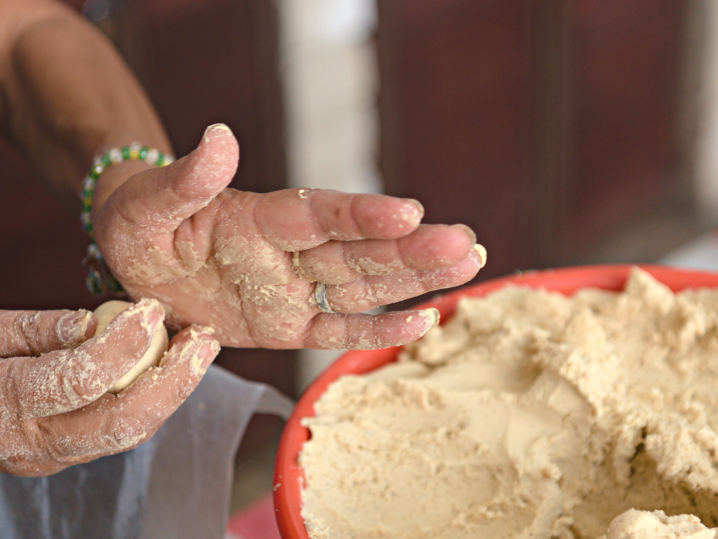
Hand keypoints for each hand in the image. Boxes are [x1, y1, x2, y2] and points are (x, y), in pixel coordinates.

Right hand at [0, 299, 218, 475]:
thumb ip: (38, 329)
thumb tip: (92, 324)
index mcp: (4, 403)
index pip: (75, 381)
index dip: (120, 346)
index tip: (151, 311)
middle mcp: (32, 442)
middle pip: (119, 423)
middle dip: (173, 381)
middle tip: (204, 340)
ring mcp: (51, 457)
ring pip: (128, 433)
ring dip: (173, 390)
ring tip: (200, 349)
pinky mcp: (67, 456)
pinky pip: (120, 431)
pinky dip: (153, 399)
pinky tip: (173, 366)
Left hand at [94, 124, 484, 349]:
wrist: (139, 267)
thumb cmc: (142, 224)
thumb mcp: (147, 204)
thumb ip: (187, 178)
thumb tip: (220, 136)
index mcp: (259, 217)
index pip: (319, 214)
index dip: (362, 214)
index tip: (409, 211)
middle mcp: (289, 251)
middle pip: (359, 248)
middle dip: (413, 247)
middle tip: (465, 241)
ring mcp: (293, 288)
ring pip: (364, 284)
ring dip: (415, 277)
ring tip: (467, 262)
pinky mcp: (288, 325)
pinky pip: (337, 330)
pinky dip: (378, 329)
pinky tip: (421, 322)